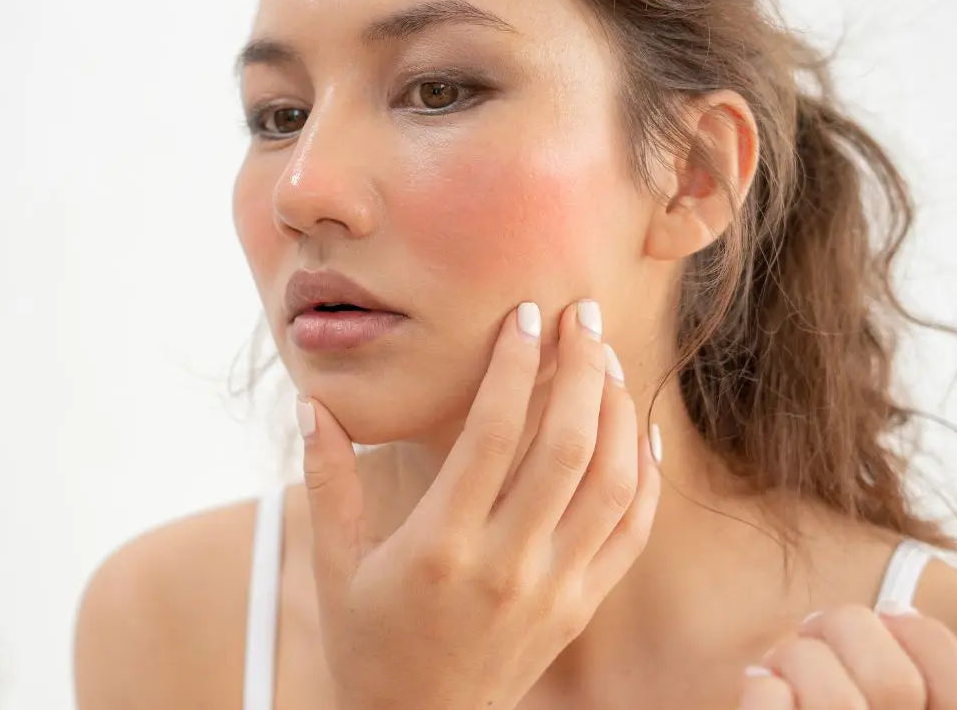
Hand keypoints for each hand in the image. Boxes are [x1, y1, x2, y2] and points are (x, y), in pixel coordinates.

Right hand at [295, 299, 662, 709]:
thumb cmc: (368, 641)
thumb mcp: (335, 564)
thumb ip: (326, 479)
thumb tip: (311, 403)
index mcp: (439, 546)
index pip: (492, 434)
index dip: (515, 365)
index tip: (526, 314)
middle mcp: (506, 565)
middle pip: (567, 448)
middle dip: (582, 370)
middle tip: (584, 315)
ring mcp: (553, 589)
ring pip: (612, 484)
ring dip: (619, 412)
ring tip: (607, 360)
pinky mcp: (581, 607)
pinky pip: (631, 531)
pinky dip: (645, 475)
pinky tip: (639, 430)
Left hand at [739, 603, 956, 708]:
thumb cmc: (826, 704)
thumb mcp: (883, 704)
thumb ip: (905, 691)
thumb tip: (897, 615)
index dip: (922, 636)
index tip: (888, 616)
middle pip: (892, 685)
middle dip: (846, 629)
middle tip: (815, 628)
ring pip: (833, 700)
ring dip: (796, 658)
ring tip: (783, 663)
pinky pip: (773, 704)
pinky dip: (763, 686)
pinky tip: (761, 685)